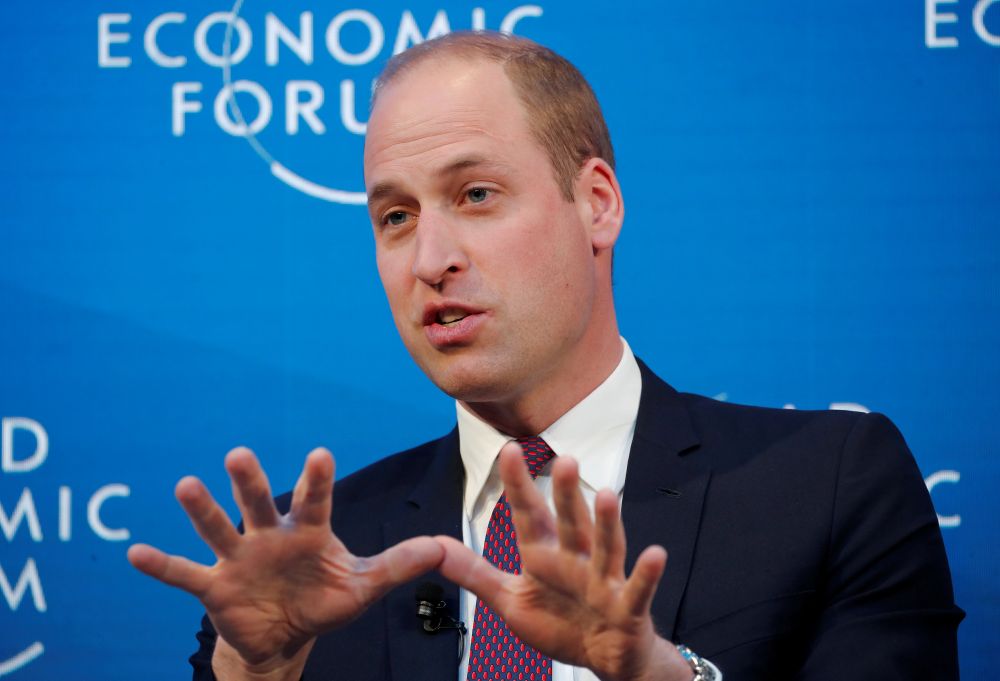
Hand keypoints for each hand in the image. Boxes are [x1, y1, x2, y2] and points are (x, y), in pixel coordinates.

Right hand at [127, 447, 442, 677]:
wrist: (284, 636)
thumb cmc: (323, 602)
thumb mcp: (363, 587)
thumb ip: (398, 564)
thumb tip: (444, 547)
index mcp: (307, 531)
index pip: (314, 499)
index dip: (316, 478)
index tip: (320, 454)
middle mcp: (269, 535)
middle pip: (258, 503)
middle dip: (250, 481)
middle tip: (239, 455)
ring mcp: (238, 558)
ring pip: (218, 529)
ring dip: (202, 509)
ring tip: (185, 485)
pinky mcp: (213, 587)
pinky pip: (183, 574)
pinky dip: (160, 565)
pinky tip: (134, 552)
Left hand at [435, 443, 691, 680]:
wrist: (604, 658)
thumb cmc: (561, 623)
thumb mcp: (510, 601)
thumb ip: (475, 574)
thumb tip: (435, 547)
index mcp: (545, 556)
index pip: (529, 515)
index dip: (519, 485)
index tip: (508, 450)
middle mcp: (575, 560)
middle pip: (570, 522)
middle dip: (566, 494)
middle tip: (563, 460)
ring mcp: (603, 582)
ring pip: (605, 547)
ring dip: (607, 522)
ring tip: (609, 495)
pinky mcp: (626, 607)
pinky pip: (637, 590)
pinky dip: (646, 574)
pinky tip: (656, 554)